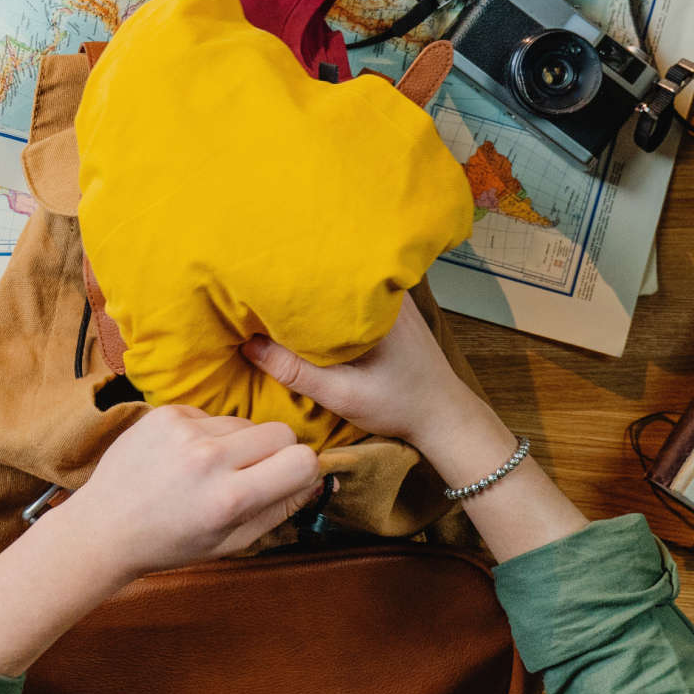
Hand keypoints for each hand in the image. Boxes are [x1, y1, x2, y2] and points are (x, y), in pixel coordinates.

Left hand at [0, 405, 325, 676]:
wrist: (103, 528)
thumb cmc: (170, 542)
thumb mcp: (231, 542)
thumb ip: (280, 509)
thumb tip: (317, 478)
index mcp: (229, 499)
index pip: (302, 460)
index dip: (302, 470)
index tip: (287, 479)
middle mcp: (209, 459)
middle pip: (281, 432)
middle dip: (275, 452)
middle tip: (249, 475)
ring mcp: (185, 431)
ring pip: (245, 422)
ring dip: (237, 443)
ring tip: (206, 471)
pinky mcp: (166, 413)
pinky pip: (212, 414)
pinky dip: (205, 433)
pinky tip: (182, 458)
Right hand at [242, 294, 487, 452]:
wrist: (444, 415)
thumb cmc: (398, 405)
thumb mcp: (342, 393)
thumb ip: (295, 372)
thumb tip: (249, 345)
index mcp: (375, 302)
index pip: (321, 278)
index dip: (288, 279)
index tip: (256, 280)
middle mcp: (387, 291)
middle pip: (330, 278)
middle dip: (297, 282)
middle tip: (259, 283)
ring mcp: (393, 297)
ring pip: (340, 288)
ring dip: (314, 294)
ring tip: (278, 294)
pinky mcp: (393, 309)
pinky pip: (353, 298)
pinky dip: (331, 305)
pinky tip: (310, 313)